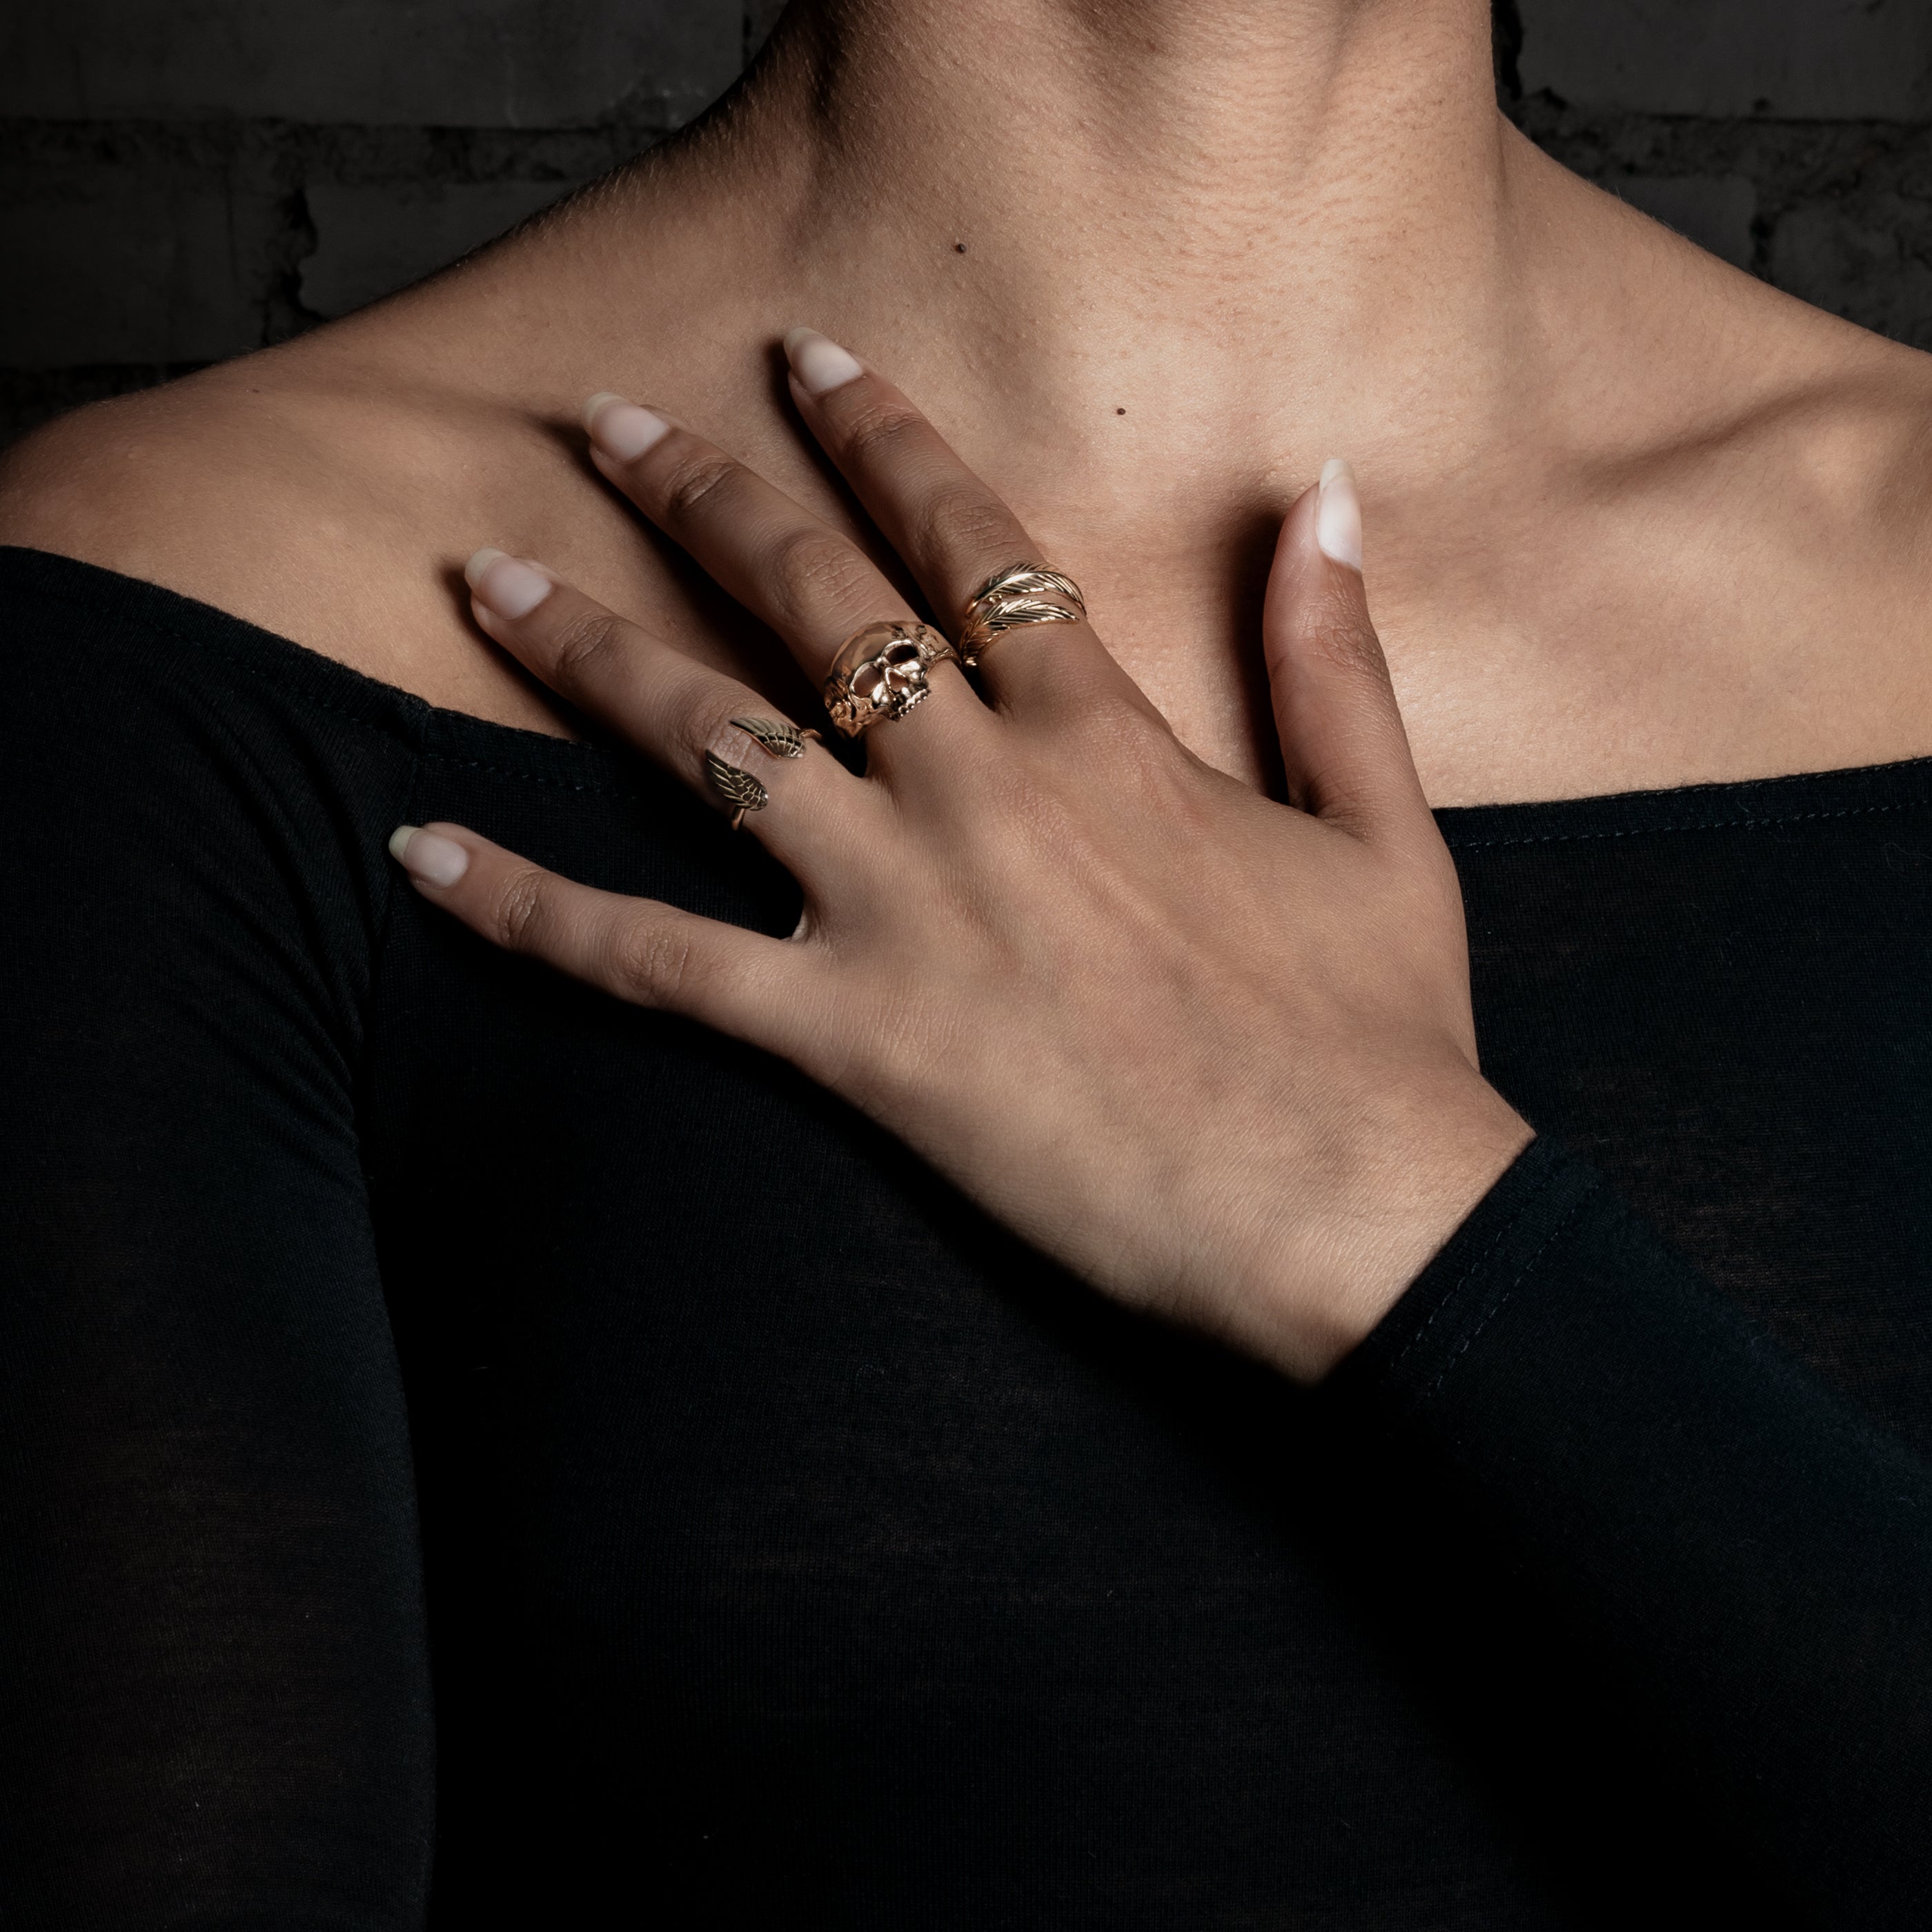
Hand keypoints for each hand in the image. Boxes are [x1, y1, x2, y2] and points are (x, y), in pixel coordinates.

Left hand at [390, 333, 1531, 1380]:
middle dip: (701, 493)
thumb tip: (1324, 491)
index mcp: (1105, 735)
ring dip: (585, 649)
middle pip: (811, 600)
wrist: (1355, 1212)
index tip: (805, 363)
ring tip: (482, 580)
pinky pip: (657, 961)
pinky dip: (532, 909)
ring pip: (709, 742)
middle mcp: (983, 791)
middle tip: (604, 418)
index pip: (969, 541)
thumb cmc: (1377, 1035)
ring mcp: (907, 909)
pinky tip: (427, 855)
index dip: (882, 437)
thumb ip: (1338, 653)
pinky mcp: (855, 1038)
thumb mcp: (1383, 826)